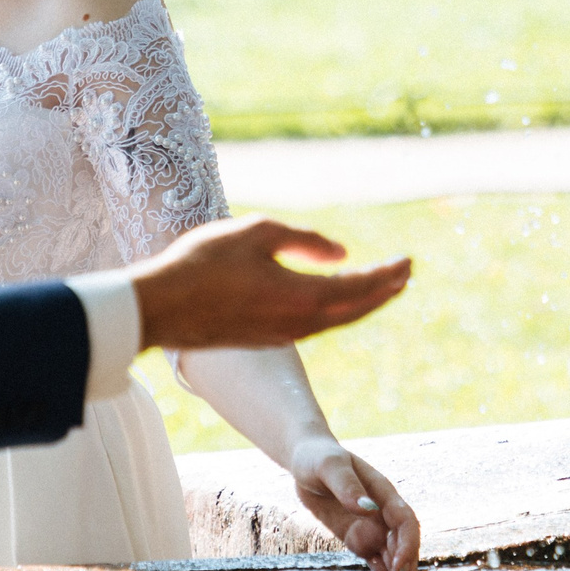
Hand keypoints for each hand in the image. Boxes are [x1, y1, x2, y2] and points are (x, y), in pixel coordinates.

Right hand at [130, 217, 408, 351]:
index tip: (410, 260)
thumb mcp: (256, 232)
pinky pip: (315, 323)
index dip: (389, 274)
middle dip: (384, 290)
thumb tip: (342, 254)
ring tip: (382, 285)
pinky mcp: (265, 337)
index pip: (360, 287)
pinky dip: (337, 309)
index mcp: (302, 297)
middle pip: (355, 309)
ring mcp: (281, 335)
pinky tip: (335, 297)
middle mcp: (299, 324)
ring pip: (336, 319)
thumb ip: (304, 240)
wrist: (159, 307)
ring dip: (362, 302)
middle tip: (406, 273)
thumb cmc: (202, 262)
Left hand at [288, 439, 420, 570]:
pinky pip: (376, 559)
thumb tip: (367, 508)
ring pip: (393, 555)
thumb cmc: (318, 457)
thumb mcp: (329, 466)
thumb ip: (347, 485)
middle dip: (404, 567)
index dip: (407, 544)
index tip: (398, 565)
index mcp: (383, 493)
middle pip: (404, 543)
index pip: (405, 521)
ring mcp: (372, 526)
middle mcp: (383, 512)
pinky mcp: (359, 537)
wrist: (305, 461)